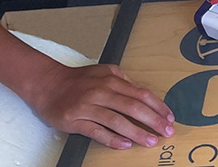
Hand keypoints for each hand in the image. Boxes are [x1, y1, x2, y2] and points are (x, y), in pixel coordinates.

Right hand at [29, 61, 174, 149]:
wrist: (48, 84)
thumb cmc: (78, 80)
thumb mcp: (104, 73)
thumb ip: (123, 82)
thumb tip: (144, 94)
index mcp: (112, 79)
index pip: (140, 93)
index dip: (157, 106)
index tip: (170, 117)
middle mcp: (102, 91)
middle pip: (132, 106)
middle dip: (153, 120)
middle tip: (167, 131)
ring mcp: (89, 106)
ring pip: (117, 120)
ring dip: (136, 132)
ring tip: (150, 141)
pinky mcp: (76, 119)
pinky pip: (97, 131)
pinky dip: (112, 139)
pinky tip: (125, 145)